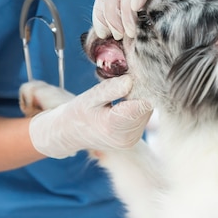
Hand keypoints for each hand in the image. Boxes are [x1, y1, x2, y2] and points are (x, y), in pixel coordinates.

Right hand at [28, 75, 152, 158]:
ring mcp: (131, 141)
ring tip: (119, 97)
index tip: (132, 77)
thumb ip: (110, 89)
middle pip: (147, 107)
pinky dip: (136, 108)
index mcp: (113, 126)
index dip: (142, 87)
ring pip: (147, 111)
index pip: (143, 104)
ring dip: (138, 99)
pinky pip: (143, 118)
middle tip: (122, 84)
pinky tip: (123, 105)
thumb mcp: (89, 97)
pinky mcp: (133, 140)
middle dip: (139, 92)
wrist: (70, 133)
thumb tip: (131, 80)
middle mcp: (125, 137)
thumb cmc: (78, 114)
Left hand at [92, 0, 217, 38]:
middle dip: (110, 17)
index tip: (104, 35)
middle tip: (118, 36)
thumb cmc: (172, 9)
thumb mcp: (149, 21)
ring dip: (123, 13)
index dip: (99, 17)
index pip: (102, 0)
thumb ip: (134, 29)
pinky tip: (137, 7)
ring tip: (129, 31)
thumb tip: (120, 50)